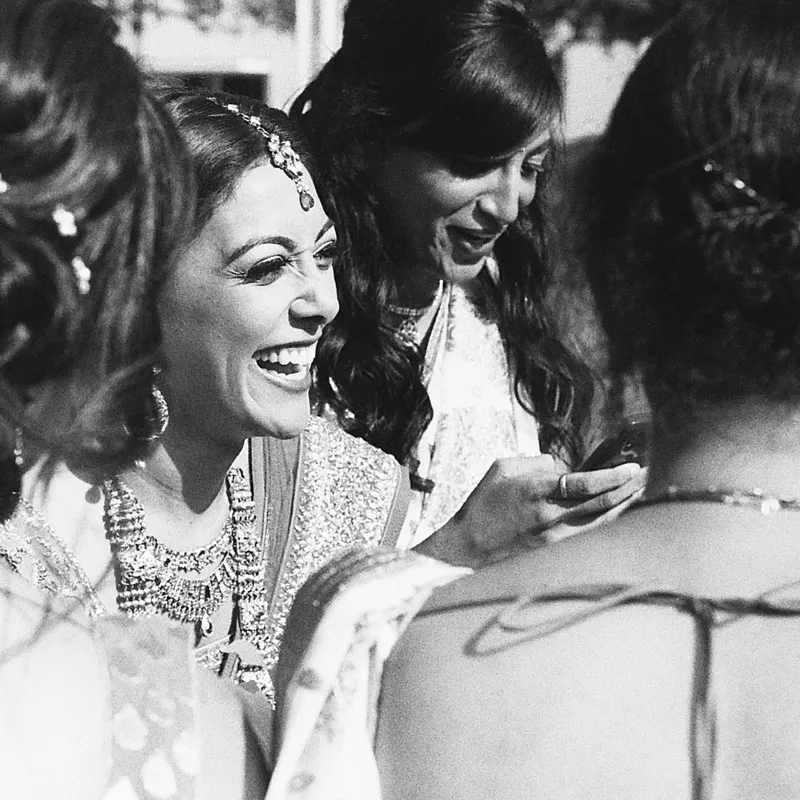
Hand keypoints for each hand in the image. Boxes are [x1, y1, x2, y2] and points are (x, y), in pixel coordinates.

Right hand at [413, 455, 644, 567]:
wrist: (468, 545)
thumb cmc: (483, 502)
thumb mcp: (502, 468)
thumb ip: (535, 462)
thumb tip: (561, 467)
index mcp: (536, 491)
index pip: (584, 483)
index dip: (612, 476)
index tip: (632, 468)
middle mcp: (549, 516)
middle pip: (600, 504)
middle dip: (628, 490)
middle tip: (648, 478)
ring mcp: (553, 538)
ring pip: (600, 524)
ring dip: (624, 509)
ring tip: (644, 496)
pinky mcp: (553, 553)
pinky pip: (589, 538)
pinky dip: (609, 528)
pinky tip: (623, 520)